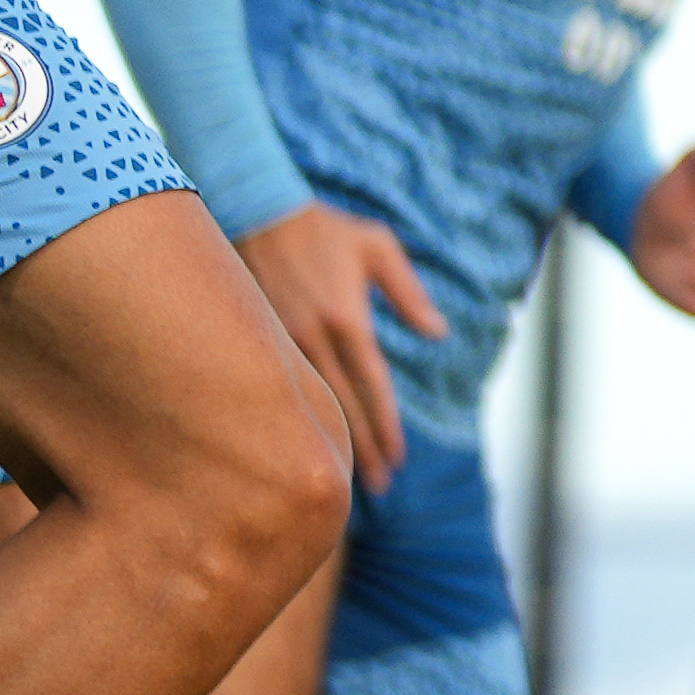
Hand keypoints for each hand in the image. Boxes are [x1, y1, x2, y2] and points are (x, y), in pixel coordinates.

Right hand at [241, 202, 440, 485]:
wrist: (257, 208)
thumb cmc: (324, 228)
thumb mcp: (377, 247)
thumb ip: (409, 293)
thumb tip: (437, 333)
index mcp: (347, 319)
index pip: (372, 387)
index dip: (387, 426)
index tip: (400, 458)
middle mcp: (315, 337)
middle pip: (344, 408)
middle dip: (364, 449)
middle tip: (383, 486)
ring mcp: (281, 341)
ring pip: (312, 405)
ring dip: (333, 441)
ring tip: (352, 477)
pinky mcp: (256, 339)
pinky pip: (284, 389)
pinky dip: (300, 418)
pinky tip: (307, 439)